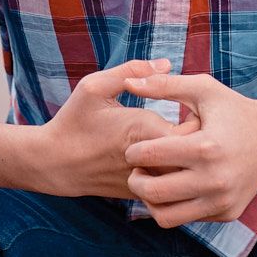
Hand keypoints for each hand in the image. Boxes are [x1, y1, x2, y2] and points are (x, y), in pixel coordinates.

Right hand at [38, 59, 199, 198]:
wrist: (54, 164)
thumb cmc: (74, 121)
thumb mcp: (94, 86)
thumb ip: (132, 70)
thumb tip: (167, 63)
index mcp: (143, 129)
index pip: (195, 128)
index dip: (202, 117)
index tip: (195, 107)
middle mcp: (148, 158)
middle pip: (196, 154)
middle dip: (201, 139)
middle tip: (197, 124)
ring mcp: (145, 180)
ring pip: (184, 173)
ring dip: (189, 158)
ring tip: (186, 143)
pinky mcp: (140, 194)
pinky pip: (168, 186)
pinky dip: (173, 174)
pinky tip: (167, 159)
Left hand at [119, 70, 256, 226]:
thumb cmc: (235, 110)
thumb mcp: (204, 90)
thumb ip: (164, 85)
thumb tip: (128, 83)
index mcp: (206, 146)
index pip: (151, 156)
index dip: (133, 152)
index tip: (134, 148)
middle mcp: (215, 179)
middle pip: (153, 191)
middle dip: (135, 180)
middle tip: (136, 169)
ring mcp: (222, 200)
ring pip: (165, 216)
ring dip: (150, 201)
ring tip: (151, 181)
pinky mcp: (226, 213)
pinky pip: (186, 219)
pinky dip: (173, 206)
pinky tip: (174, 187)